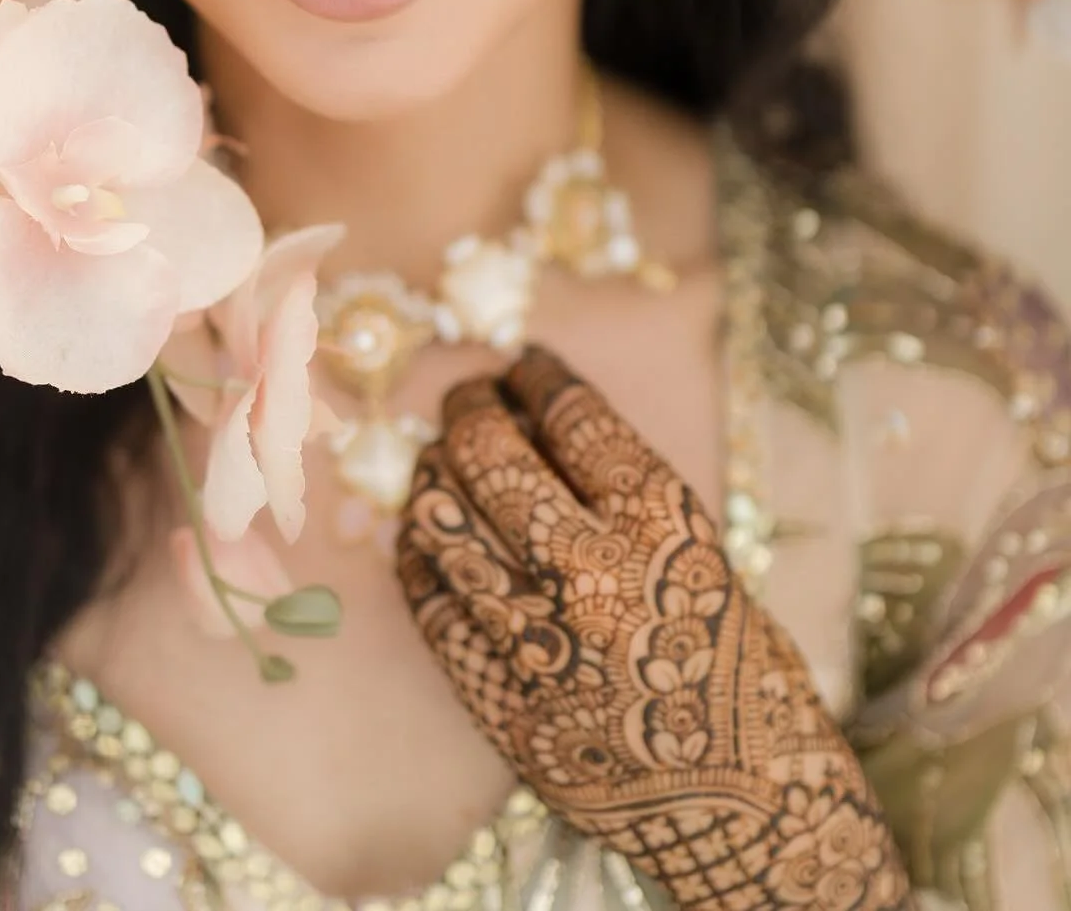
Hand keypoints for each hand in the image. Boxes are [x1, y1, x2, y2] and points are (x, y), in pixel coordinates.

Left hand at [396, 344, 911, 910]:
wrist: (743, 800)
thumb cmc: (728, 659)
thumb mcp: (694, 554)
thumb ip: (615, 494)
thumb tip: (527, 420)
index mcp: (662, 524)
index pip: (572, 414)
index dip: (536, 375)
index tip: (522, 363)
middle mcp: (594, 572)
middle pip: (491, 453)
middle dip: (469, 407)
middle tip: (467, 399)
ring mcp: (540, 639)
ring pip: (441, 519)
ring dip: (432, 473)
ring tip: (439, 460)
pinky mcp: (502, 698)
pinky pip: (430, 603)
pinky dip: (420, 556)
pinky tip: (426, 537)